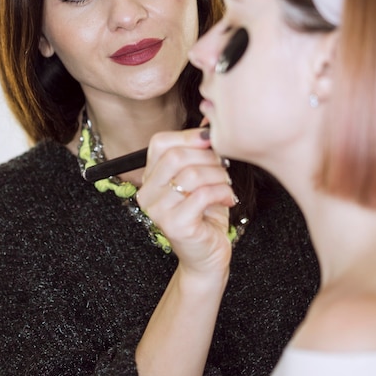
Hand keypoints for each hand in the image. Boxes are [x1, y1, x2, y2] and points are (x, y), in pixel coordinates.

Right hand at [137, 128, 236, 276]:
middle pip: (176, 156)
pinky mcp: (175, 225)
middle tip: (224, 167)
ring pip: (192, 174)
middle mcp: (147, 193)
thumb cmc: (205, 215)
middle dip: (208, 157)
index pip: (160, 143)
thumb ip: (200, 150)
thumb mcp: (202, 177)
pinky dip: (223, 192)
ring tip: (226, 185)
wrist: (207, 256)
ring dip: (218, 176)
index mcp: (149, 177)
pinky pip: (202, 195)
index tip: (211, 142)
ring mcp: (158, 210)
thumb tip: (211, 119)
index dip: (189, 136)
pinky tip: (228, 199)